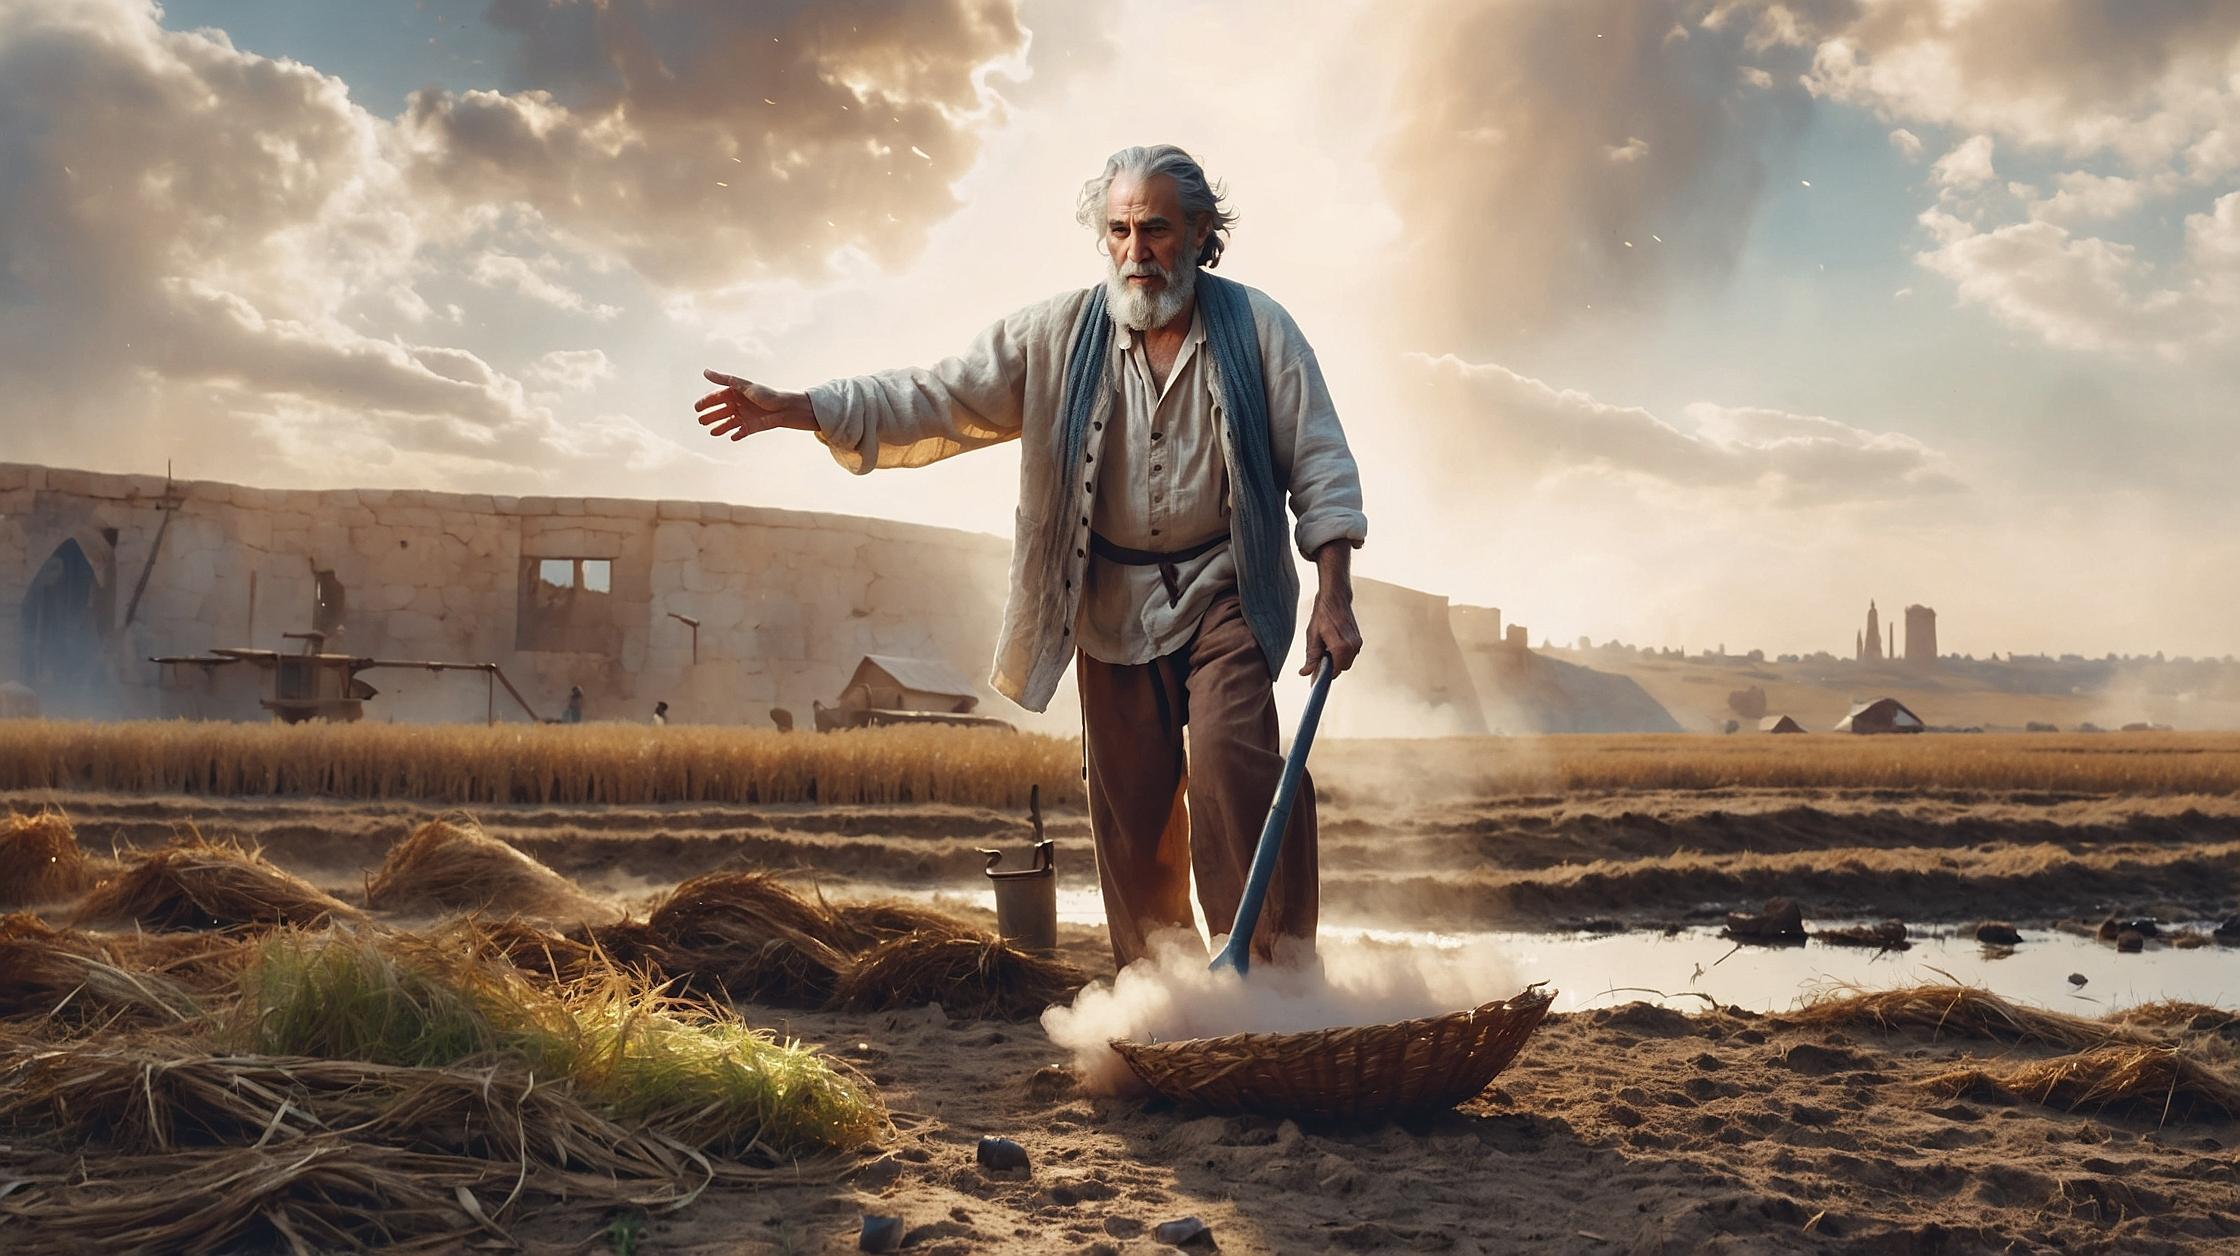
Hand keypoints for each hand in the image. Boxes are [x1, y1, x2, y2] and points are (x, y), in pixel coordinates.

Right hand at [695, 369, 815, 439]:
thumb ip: (724, 380)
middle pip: (720, 411)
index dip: (706, 402)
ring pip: (727, 423)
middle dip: (710, 416)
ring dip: (719, 427)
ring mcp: (744, 416)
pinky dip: (736, 435)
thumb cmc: (766, 394)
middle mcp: (738, 405)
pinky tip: (731, 437)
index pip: (717, 398)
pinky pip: (740, 432)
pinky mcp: (751, 427)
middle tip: (701, 421)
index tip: (697, 407)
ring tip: (711, 431)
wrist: (785, 408)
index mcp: (736, 393)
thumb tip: (705, 371)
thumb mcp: (744, 385)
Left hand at [1300, 591, 1361, 676]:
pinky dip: (1342, 653)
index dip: (1325, 675)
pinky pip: (1350, 654)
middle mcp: (1352, 646)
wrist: (1335, 598)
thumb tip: (1305, 673)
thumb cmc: (1323, 615)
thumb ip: (1311, 657)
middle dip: (1331, 666)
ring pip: (1347, 661)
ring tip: (1326, 647)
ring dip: (1337, 659)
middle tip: (1320, 658)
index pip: (1335, 672)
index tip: (1317, 676)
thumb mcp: (1312, 636)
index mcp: (1340, 647)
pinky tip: (1333, 643)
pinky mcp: (1359, 640)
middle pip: (1342, 668)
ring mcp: (1357, 643)